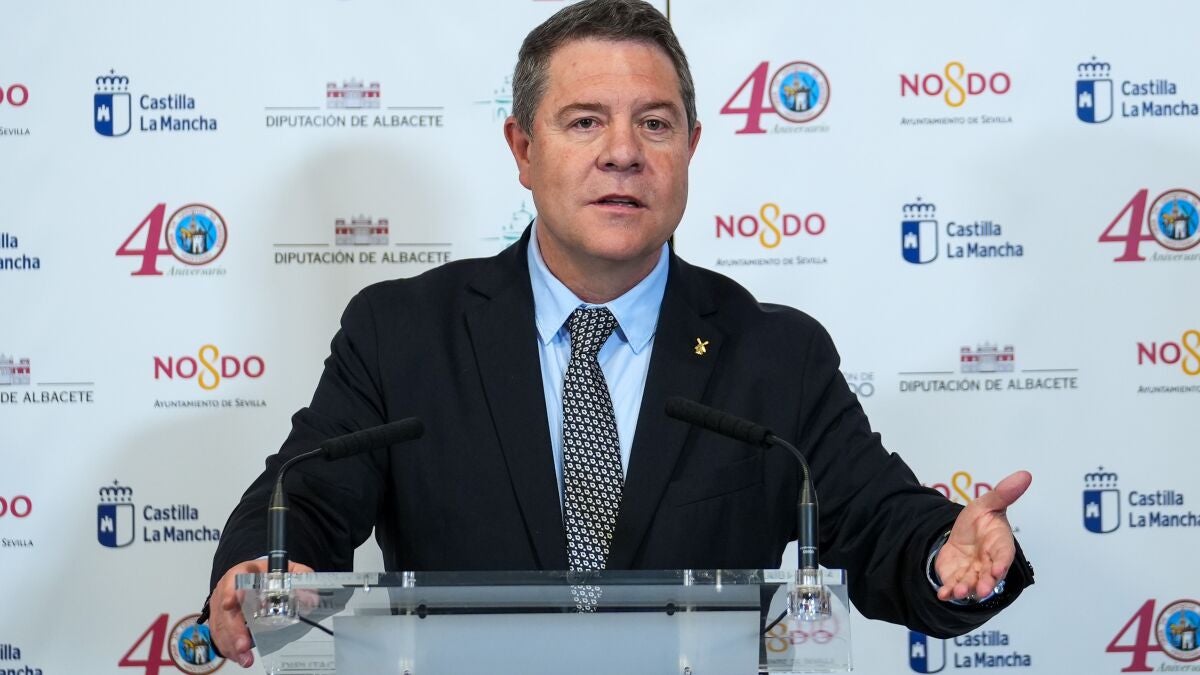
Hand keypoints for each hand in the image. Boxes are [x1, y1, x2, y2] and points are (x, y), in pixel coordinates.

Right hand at [209, 559, 313, 667]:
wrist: (260, 579)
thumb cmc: (273, 576)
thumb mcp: (291, 571)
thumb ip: (302, 579)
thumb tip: (311, 598)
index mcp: (246, 572)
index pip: (235, 577)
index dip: (231, 589)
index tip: (231, 602)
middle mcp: (229, 589)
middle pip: (227, 610)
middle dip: (235, 630)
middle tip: (244, 645)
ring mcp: (222, 607)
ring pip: (222, 627)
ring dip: (232, 644)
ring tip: (244, 658)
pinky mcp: (221, 621)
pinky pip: (221, 637)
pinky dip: (230, 649)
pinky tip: (240, 658)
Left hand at [934, 470, 1030, 602]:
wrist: (960, 533)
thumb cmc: (980, 521)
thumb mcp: (987, 504)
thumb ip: (1003, 494)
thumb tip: (1025, 474)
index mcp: (999, 545)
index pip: (1003, 555)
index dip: (1002, 562)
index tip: (998, 568)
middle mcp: (988, 563)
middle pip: (989, 576)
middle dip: (986, 583)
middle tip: (983, 589)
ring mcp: (973, 573)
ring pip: (972, 584)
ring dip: (967, 589)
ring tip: (961, 591)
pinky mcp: (956, 577)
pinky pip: (953, 587)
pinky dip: (949, 592)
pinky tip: (943, 594)